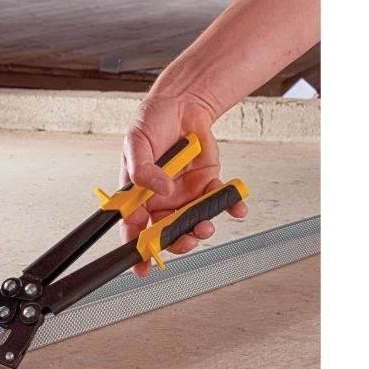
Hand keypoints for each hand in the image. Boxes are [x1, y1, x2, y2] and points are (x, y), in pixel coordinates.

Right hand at [120, 93, 247, 276]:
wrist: (181, 104)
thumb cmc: (153, 122)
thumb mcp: (136, 141)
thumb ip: (142, 168)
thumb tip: (158, 189)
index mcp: (138, 193)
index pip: (133, 227)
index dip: (136, 249)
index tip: (142, 264)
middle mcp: (162, 198)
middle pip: (166, 232)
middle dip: (176, 243)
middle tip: (184, 239)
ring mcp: (185, 194)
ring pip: (193, 223)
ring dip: (201, 228)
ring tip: (205, 223)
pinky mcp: (208, 183)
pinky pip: (220, 202)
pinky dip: (231, 207)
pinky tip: (236, 207)